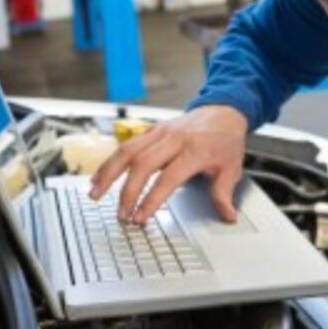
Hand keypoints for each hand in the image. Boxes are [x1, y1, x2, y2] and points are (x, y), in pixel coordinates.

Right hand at [90, 105, 247, 224]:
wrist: (222, 111)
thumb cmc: (225, 139)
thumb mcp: (232, 167)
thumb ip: (223, 193)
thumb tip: (227, 216)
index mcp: (195, 149)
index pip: (168, 177)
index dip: (152, 199)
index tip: (140, 217)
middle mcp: (174, 139)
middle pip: (143, 164)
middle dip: (127, 192)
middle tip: (121, 214)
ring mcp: (160, 132)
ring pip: (127, 151)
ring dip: (108, 174)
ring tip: (95, 194)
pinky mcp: (151, 130)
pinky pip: (126, 145)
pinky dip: (110, 162)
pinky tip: (99, 177)